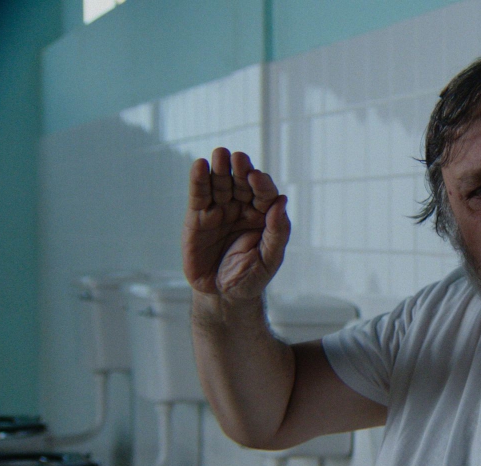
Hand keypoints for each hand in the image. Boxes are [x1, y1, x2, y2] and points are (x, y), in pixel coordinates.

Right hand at [182, 147, 289, 298]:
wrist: (222, 296)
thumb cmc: (250, 278)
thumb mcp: (269, 259)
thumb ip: (277, 232)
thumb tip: (282, 201)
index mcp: (264, 216)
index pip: (265, 193)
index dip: (261, 184)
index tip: (256, 176)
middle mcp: (242, 208)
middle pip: (242, 183)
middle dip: (240, 170)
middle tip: (239, 157)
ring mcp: (220, 210)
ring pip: (220, 184)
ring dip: (220, 168)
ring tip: (220, 154)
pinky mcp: (198, 216)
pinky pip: (199, 195)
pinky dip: (198, 180)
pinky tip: (199, 165)